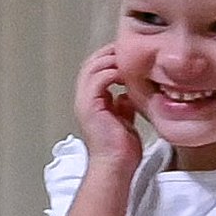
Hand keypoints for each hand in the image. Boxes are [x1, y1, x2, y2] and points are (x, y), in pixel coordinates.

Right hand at [73, 46, 146, 169]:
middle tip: (130, 48)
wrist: (116, 167)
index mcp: (91, 102)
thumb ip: (123, 106)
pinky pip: (99, 78)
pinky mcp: (90, 106)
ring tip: (130, 58)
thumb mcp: (125, 121)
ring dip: (112, 60)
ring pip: (93, 67)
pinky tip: (128, 73)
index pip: (96, 70)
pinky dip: (114, 72)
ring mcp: (84, 102)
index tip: (131, 54)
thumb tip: (127, 94)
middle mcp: (84, 99)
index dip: (111, 59)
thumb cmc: (122, 151)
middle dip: (111, 53)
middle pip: (92, 63)